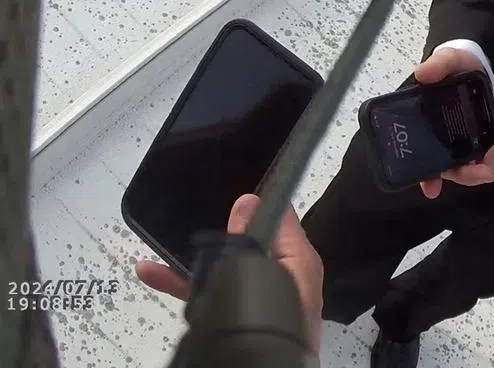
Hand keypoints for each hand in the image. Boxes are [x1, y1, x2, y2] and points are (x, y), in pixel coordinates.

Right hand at [136, 195, 324, 353]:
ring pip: (222, 265)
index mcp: (297, 257)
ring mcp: (257, 293)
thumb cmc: (282, 320)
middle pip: (246, 240)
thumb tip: (249, 200)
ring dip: (191, 259)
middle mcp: (279, 271)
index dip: (256, 202)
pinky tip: (155, 275)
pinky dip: (185, 284)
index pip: (280, 216)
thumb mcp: (274, 270)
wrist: (261, 366)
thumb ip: (262, 238)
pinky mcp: (239, 313)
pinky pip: (211, 290)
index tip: (226, 184)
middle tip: (185, 216)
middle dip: (216, 230)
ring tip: (156, 252)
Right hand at [414, 46, 493, 198]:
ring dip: (489, 161)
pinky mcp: (480, 134)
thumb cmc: (452, 64)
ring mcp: (463, 139)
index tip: (433, 190)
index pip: (423, 159)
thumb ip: (436, 65)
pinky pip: (488, 149)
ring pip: (473, 163)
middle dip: (470, 174)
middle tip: (487, 172)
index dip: (427, 177)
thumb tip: (423, 73)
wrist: (473, 61)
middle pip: (453, 168)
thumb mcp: (445, 59)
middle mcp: (443, 140)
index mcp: (425, 127)